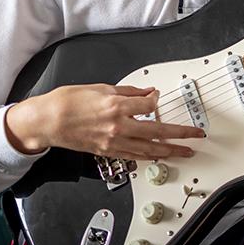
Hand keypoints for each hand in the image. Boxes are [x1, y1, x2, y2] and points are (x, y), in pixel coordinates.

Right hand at [6, 84, 205, 161]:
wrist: (47, 121)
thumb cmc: (68, 102)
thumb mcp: (101, 88)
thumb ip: (128, 92)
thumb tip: (147, 92)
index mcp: (117, 105)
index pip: (150, 104)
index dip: (156, 100)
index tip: (157, 98)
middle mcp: (118, 125)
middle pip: (157, 131)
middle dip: (180, 134)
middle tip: (195, 135)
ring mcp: (113, 141)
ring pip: (149, 149)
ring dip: (170, 150)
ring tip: (184, 151)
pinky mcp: (107, 151)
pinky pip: (133, 156)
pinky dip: (149, 156)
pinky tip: (159, 156)